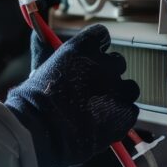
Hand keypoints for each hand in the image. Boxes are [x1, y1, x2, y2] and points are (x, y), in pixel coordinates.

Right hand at [4, 24, 139, 166]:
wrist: (42, 131)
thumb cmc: (35, 100)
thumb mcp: (38, 67)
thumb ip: (44, 49)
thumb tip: (39, 36)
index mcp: (82, 48)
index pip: (101, 35)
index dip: (96, 46)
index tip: (90, 56)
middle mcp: (103, 64)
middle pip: (117, 61)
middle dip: (108, 72)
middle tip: (92, 88)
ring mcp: (117, 89)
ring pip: (129, 87)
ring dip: (119, 94)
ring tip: (101, 108)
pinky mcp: (125, 112)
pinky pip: (131, 110)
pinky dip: (120, 116)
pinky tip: (103, 122)